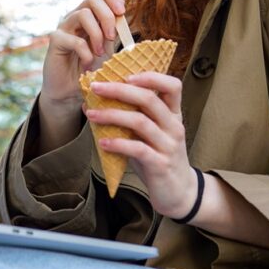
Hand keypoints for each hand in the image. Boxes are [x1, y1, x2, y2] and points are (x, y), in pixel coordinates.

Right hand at [41, 0, 126, 114]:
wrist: (70, 90)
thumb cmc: (91, 68)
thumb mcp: (108, 47)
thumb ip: (114, 31)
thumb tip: (124, 17)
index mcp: (90, 15)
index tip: (122, 12)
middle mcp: (75, 16)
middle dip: (107, 17)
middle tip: (112, 37)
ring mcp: (64, 27)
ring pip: (83, 14)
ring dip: (97, 34)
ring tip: (100, 53)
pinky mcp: (55, 41)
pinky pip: (73, 39)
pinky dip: (86, 52)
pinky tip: (88, 63)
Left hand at [85, 72, 199, 218]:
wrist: (179, 193)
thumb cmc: (158, 158)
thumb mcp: (146, 136)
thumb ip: (127, 119)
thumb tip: (90, 103)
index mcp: (173, 114)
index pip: (172, 86)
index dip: (150, 76)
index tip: (125, 75)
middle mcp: (174, 126)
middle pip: (149, 99)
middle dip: (119, 90)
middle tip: (96, 87)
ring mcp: (169, 145)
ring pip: (141, 122)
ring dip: (113, 115)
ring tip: (92, 115)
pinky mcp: (160, 164)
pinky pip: (138, 149)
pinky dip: (118, 144)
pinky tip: (102, 143)